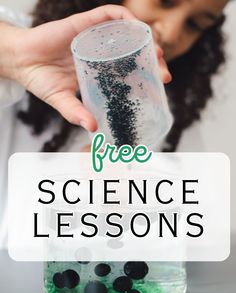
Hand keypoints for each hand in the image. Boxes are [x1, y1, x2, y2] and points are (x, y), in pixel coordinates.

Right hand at [1, 5, 170, 130]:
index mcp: (100, 71)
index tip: (160, 87)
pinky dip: (123, 18)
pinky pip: (107, 14)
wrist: (21, 61)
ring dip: (146, 40)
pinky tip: (134, 27)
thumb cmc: (42, 81)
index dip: (147, 78)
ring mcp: (94, 38)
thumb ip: (76, 113)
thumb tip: (92, 128)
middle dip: (153, 61)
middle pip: (135, 52)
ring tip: (157, 54)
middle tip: (164, 74)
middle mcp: (101, 53)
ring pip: (127, 33)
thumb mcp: (63, 101)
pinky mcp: (83, 23)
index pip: (130, 72)